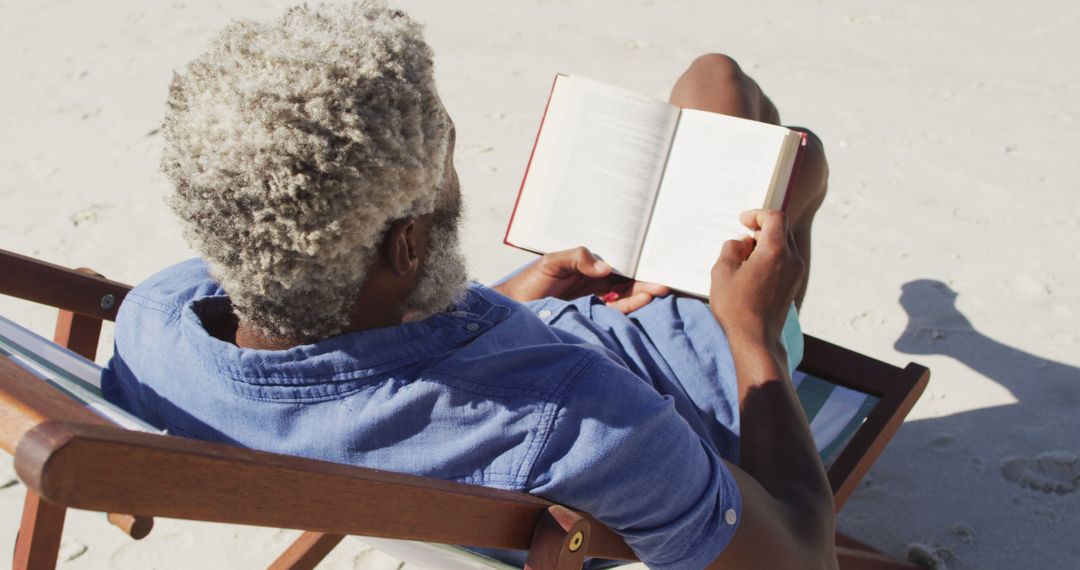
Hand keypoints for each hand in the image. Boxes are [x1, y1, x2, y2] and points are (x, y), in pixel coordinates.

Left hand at [493, 247, 669, 313]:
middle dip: (646, 276)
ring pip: (627, 294)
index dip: (636, 258)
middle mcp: (596, 281)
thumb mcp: (551, 262)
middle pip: (627, 277)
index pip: (618, 260)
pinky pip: (617, 310)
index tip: (653, 255)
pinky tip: (643, 298)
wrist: (514, 312)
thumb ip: (577, 257)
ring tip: (660, 287)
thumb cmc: (529, 283)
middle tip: (665, 276)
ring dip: (643, 292)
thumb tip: (605, 268)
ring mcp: (596, 298)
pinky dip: (631, 305)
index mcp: (588, 265)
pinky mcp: (594, 315)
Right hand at [709, 210, 803, 346]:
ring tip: (744, 256)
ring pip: (784, 246)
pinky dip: (771, 257)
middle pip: (781, 230)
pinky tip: (753, 271)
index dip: (758, 214)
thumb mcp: (722, 271)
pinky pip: (785, 261)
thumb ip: (731, 248)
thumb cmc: (737, 307)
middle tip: (743, 236)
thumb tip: (740, 243)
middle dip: (762, 228)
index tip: (743, 220)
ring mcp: (796, 273)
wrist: (756, 339)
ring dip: (766, 244)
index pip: (775, 217)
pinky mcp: (794, 285)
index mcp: (775, 251)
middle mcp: (791, 259)